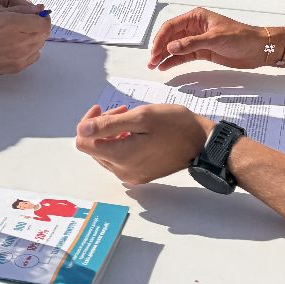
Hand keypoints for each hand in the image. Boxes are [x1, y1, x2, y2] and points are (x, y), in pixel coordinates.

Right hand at [0, 8, 49, 76]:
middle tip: (25, 24)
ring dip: (33, 39)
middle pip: (43, 35)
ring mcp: (20, 58)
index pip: (44, 23)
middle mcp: (21, 43)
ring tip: (17, 35)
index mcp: (16, 25)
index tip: (37, 16)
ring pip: (38, 47)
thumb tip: (39, 9)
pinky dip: (29, 51)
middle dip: (38, 28)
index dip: (42, 18)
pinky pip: (32, 57)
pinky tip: (15, 46)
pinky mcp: (16, 68)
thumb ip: (21, 10)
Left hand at [75, 103, 209, 184]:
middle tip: (123, 111)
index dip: (88, 122)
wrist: (202, 144)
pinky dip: (122, 143)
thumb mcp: (142, 117)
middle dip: (103, 126)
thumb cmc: (175, 125)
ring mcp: (131, 175)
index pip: (83, 142)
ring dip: (112, 134)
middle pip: (94, 147)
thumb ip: (108, 124)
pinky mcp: (140, 175)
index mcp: (120, 157)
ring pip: (106, 153)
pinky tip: (137, 132)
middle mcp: (122, 171)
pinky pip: (119, 159)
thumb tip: (82, 129)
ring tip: (131, 119)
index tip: (103, 108)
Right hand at [148, 7, 267, 69]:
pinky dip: (174, 61)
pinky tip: (165, 66)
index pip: (172, 26)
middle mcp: (194, 27)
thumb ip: (191, 43)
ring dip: (165, 55)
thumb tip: (170, 47)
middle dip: (160, 48)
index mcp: (196, 17)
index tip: (155, 51)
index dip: (161, 38)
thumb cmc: (240, 37)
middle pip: (171, 37)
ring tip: (154, 66)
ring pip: (176, 47)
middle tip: (151, 61)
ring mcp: (198, 40)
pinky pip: (184, 55)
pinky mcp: (203, 51)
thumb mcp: (215, 39)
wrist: (258, 49)